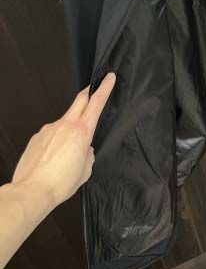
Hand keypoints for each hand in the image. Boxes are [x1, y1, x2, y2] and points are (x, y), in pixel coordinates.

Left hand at [11, 72, 115, 208]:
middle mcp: (65, 125)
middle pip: (80, 100)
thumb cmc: (61, 183)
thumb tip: (85, 150)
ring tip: (67, 149)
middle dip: (88, 92)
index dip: (105, 88)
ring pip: (65, 120)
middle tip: (93, 88)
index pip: (96, 103)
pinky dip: (55, 139)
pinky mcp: (37, 136)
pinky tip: (53, 156)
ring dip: (70, 126)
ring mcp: (49, 129)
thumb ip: (88, 155)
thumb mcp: (85, 171)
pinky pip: (51, 133)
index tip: (109, 77)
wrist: (32, 191)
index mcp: (82, 132)